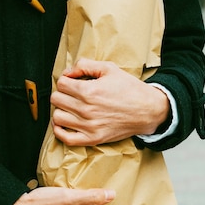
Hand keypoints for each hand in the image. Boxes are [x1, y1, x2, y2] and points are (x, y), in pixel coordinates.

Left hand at [50, 58, 169, 145]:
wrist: (147, 110)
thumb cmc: (130, 89)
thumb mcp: (109, 68)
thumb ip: (85, 65)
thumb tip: (68, 72)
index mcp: (89, 91)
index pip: (61, 84)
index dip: (66, 80)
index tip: (72, 82)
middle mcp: (86, 109)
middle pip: (56, 99)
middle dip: (63, 93)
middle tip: (72, 93)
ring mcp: (88, 126)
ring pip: (57, 117)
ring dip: (61, 110)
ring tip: (70, 107)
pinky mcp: (92, 138)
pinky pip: (65, 138)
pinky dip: (60, 130)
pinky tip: (65, 122)